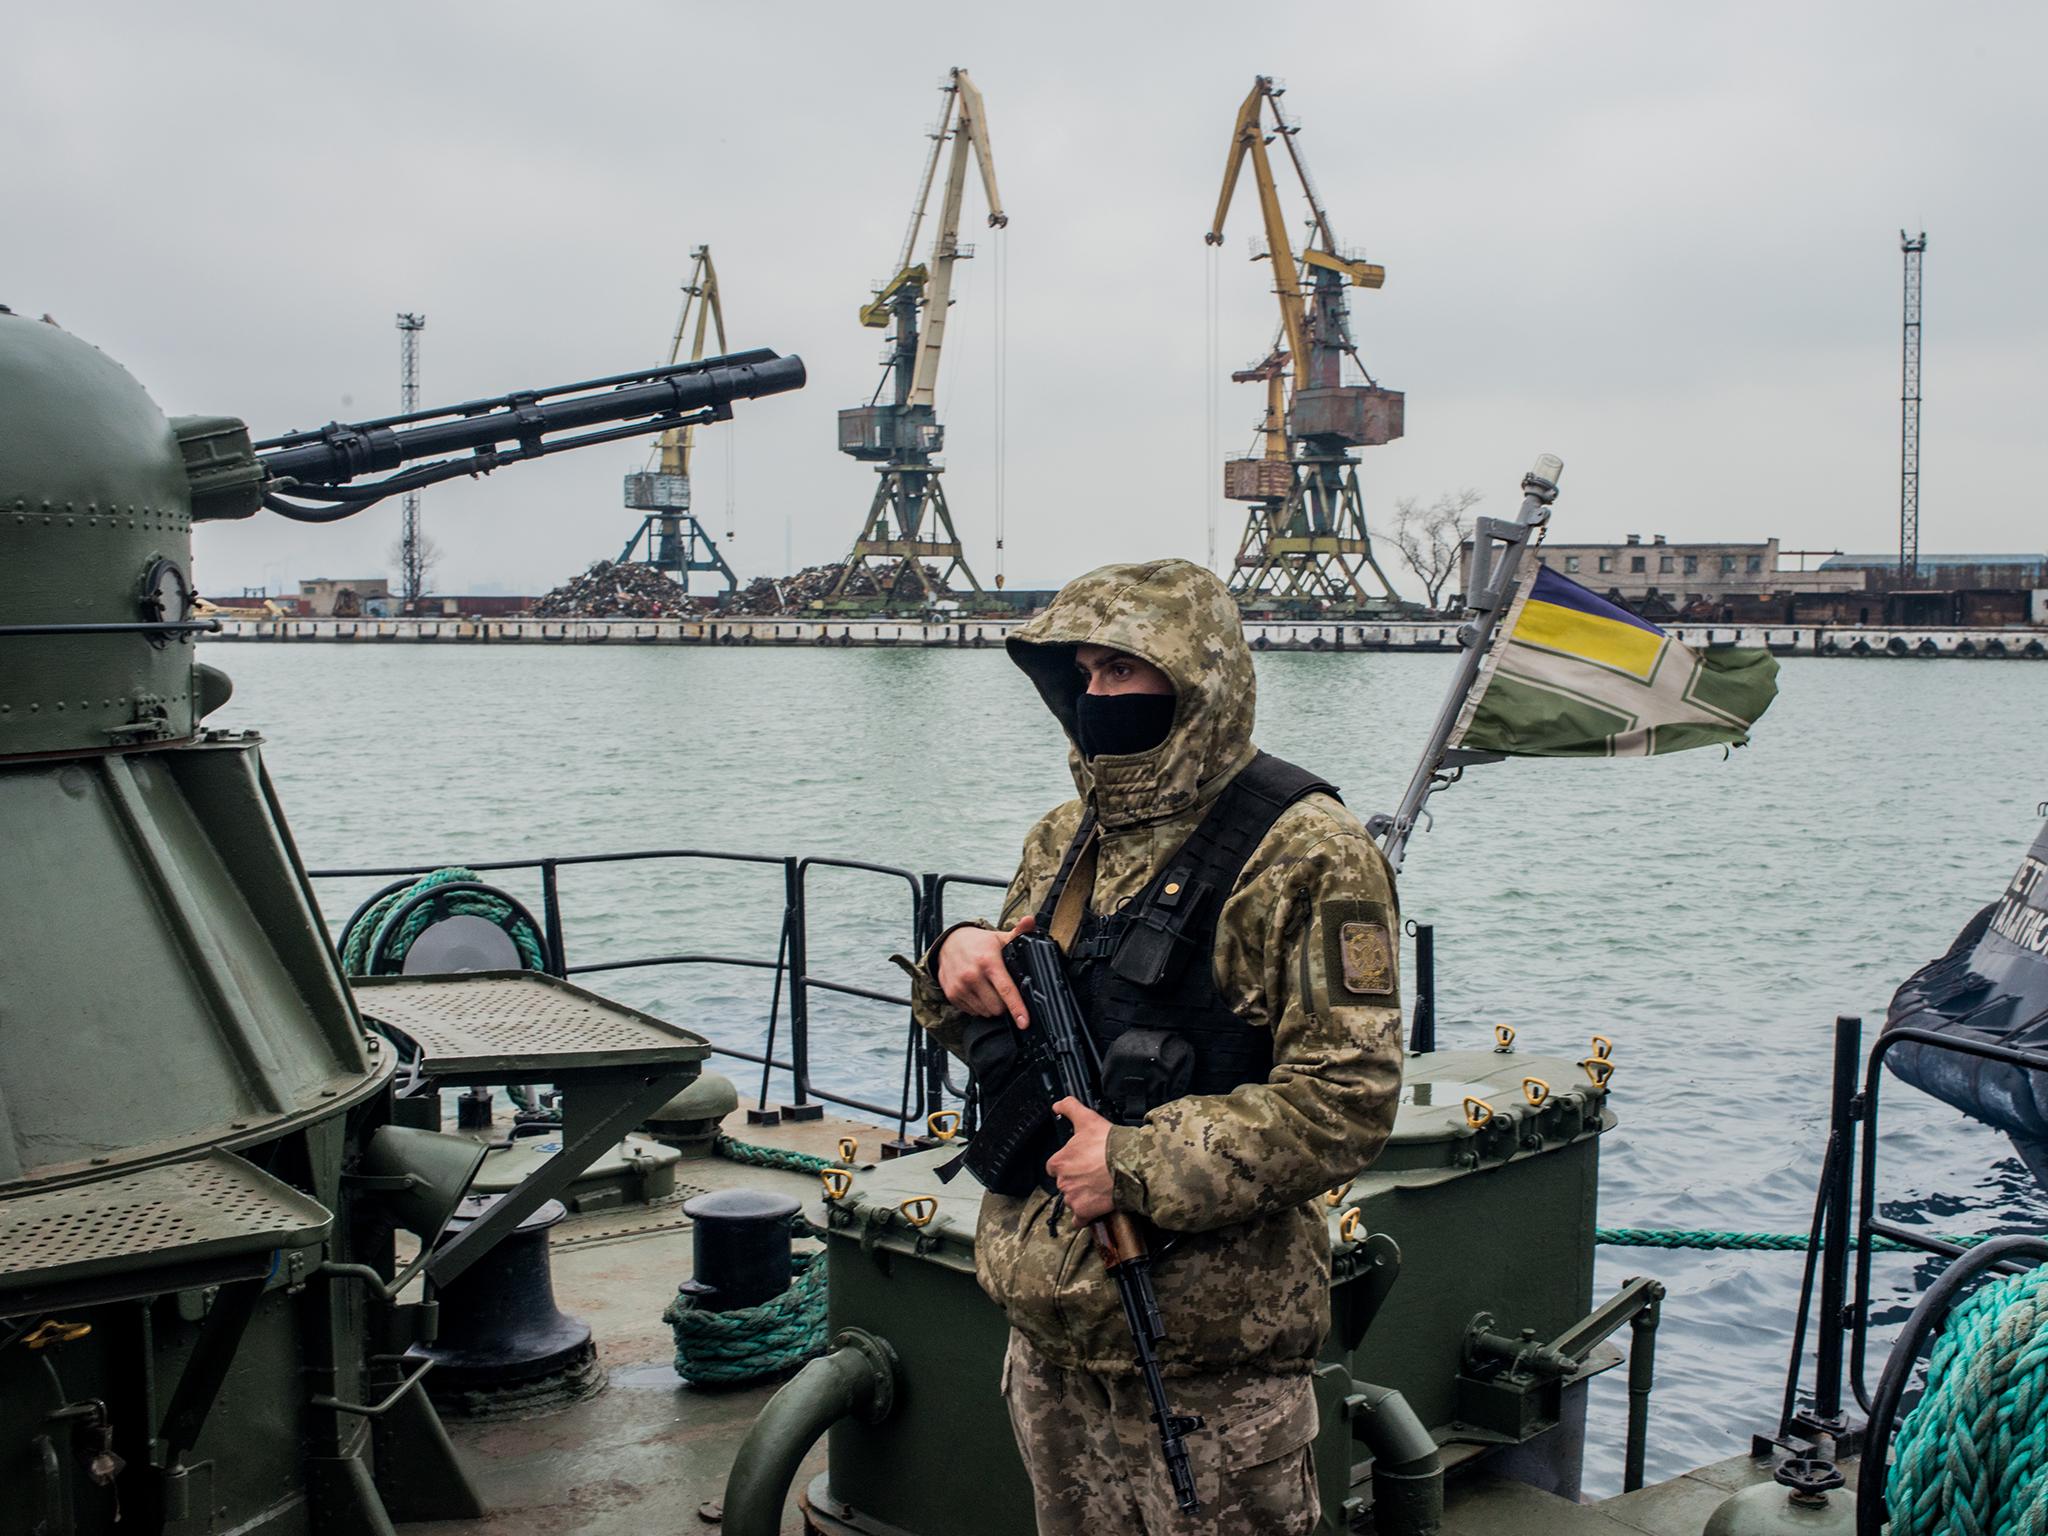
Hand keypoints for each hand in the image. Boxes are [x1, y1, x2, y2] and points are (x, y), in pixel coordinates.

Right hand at [936, 914, 1034, 1027]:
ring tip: (990, 990)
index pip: (1006, 990)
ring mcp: (960, 986)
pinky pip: (973, 1011)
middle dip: (1005, 1005)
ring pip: (985, 1012)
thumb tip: (1030, 920)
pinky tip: (978, 992)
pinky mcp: (952, 995)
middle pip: (997, 1007)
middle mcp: (972, 975)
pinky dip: (979, 1006)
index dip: (1017, 1008)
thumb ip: (1019, 932)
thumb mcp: (999, 937)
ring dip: (992, 1006)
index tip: (1024, 1022)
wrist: (948, 944)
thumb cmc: (979, 943)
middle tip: (1004, 991)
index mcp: (988, 961)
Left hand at [1047, 1097, 1113, 1221]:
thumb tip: (1057, 1104)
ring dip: (1081, 1197)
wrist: (1130, 1166)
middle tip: (1092, 1174)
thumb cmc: (1109, 1143)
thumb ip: (1069, 1108)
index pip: (1054, 1166)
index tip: (1079, 1162)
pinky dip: (1084, 1218)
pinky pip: (1078, 1220)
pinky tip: (1092, 1211)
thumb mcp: (1087, 1119)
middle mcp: (1063, 1182)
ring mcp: (1073, 1198)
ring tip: (1098, 1189)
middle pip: (1064, 1183)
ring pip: (1072, 1200)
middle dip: (1076, 1180)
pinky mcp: (1085, 1212)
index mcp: (1059, 1162)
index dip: (1067, 1164)